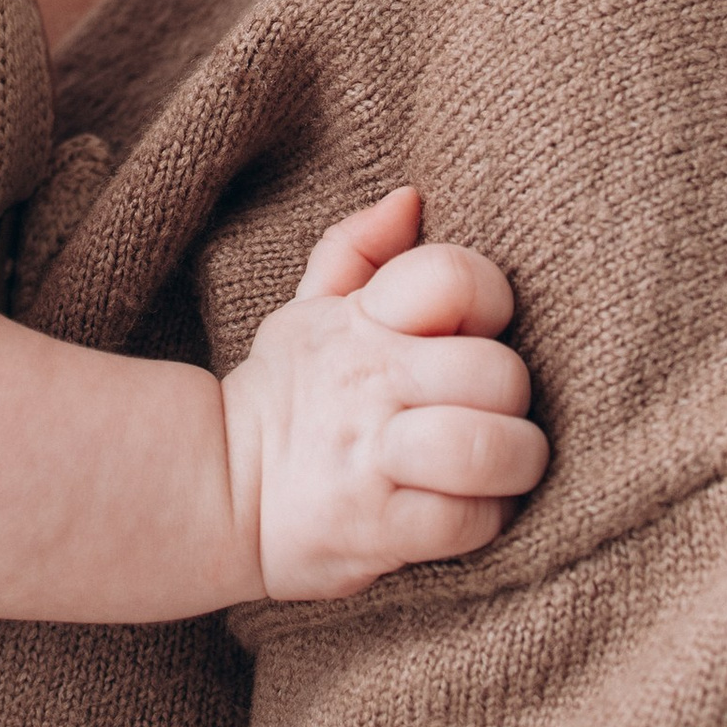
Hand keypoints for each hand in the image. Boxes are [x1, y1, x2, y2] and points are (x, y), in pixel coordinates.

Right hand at [222, 187, 547, 598]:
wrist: (213, 489)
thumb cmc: (286, 394)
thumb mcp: (309, 310)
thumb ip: (359, 248)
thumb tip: (410, 199)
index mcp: (362, 319)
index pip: (454, 275)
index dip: (488, 299)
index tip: (475, 330)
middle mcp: (370, 381)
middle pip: (496, 372)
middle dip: (512, 399)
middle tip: (493, 413)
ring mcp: (372, 456)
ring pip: (487, 449)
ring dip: (513, 462)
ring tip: (499, 466)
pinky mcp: (376, 527)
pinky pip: (466, 521)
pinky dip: (485, 520)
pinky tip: (469, 509)